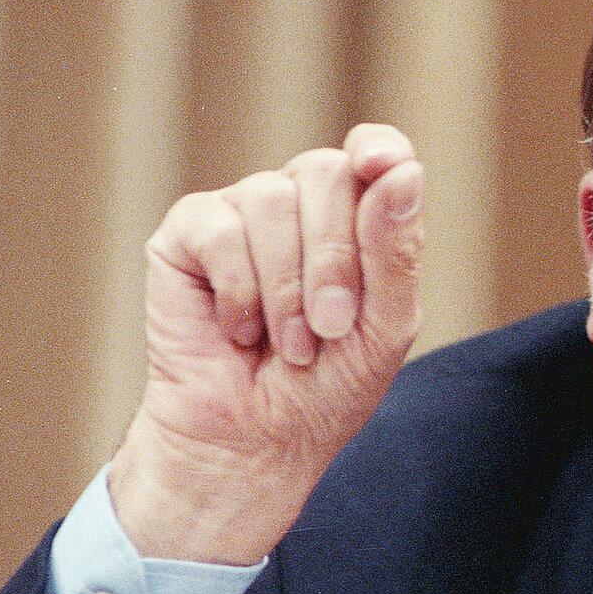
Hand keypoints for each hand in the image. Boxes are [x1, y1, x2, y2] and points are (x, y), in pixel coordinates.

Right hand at [109, 124, 424, 563]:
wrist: (252, 443)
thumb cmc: (325, 390)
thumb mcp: (384, 328)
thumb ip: (396, 250)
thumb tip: (404, 169)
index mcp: (359, 219)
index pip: (376, 153)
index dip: (379, 150)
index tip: (381, 166)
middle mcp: (301, 204)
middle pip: (326, 172)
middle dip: (334, 260)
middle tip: (329, 328)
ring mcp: (243, 213)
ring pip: (271, 198)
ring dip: (286, 289)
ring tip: (287, 344)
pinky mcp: (188, 233)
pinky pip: (220, 230)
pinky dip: (239, 291)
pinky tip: (238, 330)